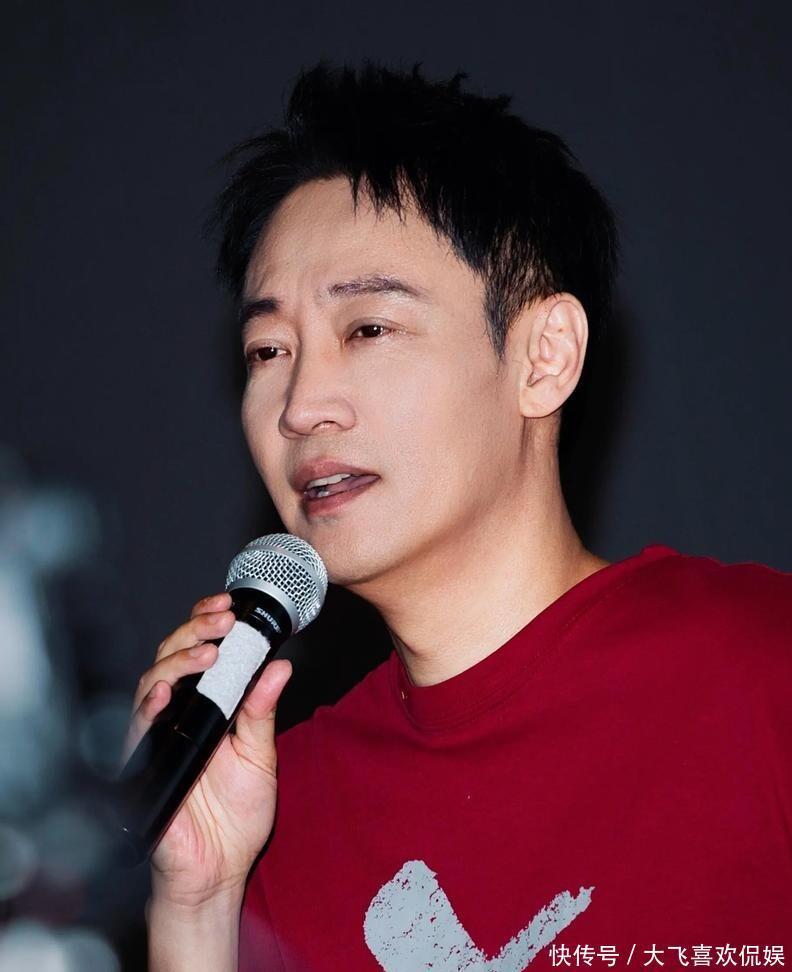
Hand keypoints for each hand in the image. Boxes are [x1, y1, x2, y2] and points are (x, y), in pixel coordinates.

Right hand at [122, 592, 291, 908]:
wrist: (218, 871)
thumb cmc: (235, 818)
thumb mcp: (260, 756)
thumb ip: (263, 711)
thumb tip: (280, 666)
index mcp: (207, 707)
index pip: (199, 653)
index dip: (208, 625)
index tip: (230, 608)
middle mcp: (179, 716)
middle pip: (173, 658)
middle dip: (195, 631)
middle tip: (223, 621)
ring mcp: (159, 737)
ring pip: (152, 683)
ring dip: (178, 661)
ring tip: (208, 651)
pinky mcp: (143, 765)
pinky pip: (138, 731)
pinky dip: (149, 708)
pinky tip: (166, 693)